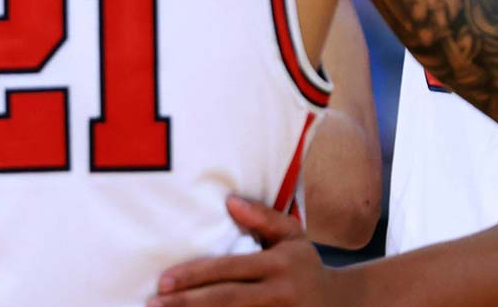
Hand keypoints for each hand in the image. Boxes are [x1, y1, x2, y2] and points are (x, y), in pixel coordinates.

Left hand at [148, 196, 331, 306]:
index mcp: (279, 265)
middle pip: (226, 299)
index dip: (195, 275)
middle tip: (153, 304)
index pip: (229, 270)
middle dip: (187, 303)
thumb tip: (229, 201)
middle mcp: (280, 294)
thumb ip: (263, 217)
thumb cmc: (305, 267)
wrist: (344, 305)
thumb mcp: (293, 236)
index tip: (163, 281)